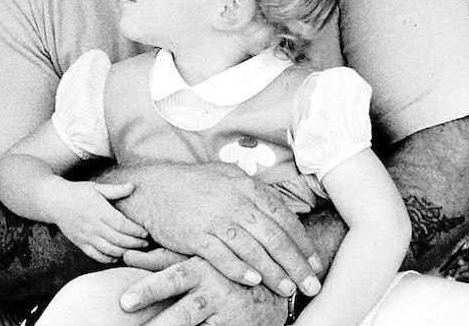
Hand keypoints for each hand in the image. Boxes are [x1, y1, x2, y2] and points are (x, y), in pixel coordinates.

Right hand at [46, 180, 149, 262]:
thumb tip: (133, 186)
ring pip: (109, 250)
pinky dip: (108, 258)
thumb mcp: (96, 187)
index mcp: (99, 210)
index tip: (146, 233)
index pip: (122, 225)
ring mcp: (85, 236)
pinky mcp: (80, 243)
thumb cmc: (77, 192)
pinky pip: (96, 255)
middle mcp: (93, 225)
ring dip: (124, 252)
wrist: (54, 200)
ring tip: (136, 251)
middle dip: (135, 244)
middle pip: (118, 239)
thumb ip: (115, 190)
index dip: (136, 231)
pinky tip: (117, 256)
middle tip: (146, 244)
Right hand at [109, 162, 321, 296]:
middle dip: (297, 265)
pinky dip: (239, 270)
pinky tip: (253, 282)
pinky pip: (222, 256)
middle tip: (311, 285)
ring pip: (252, 250)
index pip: (283, 218)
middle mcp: (234, 201)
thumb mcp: (227, 177)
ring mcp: (214, 218)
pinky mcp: (195, 235)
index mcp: (245, 186)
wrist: (153, 188)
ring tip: (287, 290)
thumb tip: (280, 209)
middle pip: (274, 237)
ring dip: (273, 273)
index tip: (315, 263)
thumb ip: (253, 192)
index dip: (302, 243)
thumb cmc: (193, 185)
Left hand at [119, 256, 287, 325]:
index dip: (147, 289)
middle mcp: (211, 294)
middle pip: (183, 313)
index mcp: (198, 270)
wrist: (275, 288)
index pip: (168, 280)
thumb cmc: (222, 269)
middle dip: (160, 324)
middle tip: (133, 316)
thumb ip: (160, 259)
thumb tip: (126, 256)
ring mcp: (224, 315)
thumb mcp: (195, 258)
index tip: (124, 301)